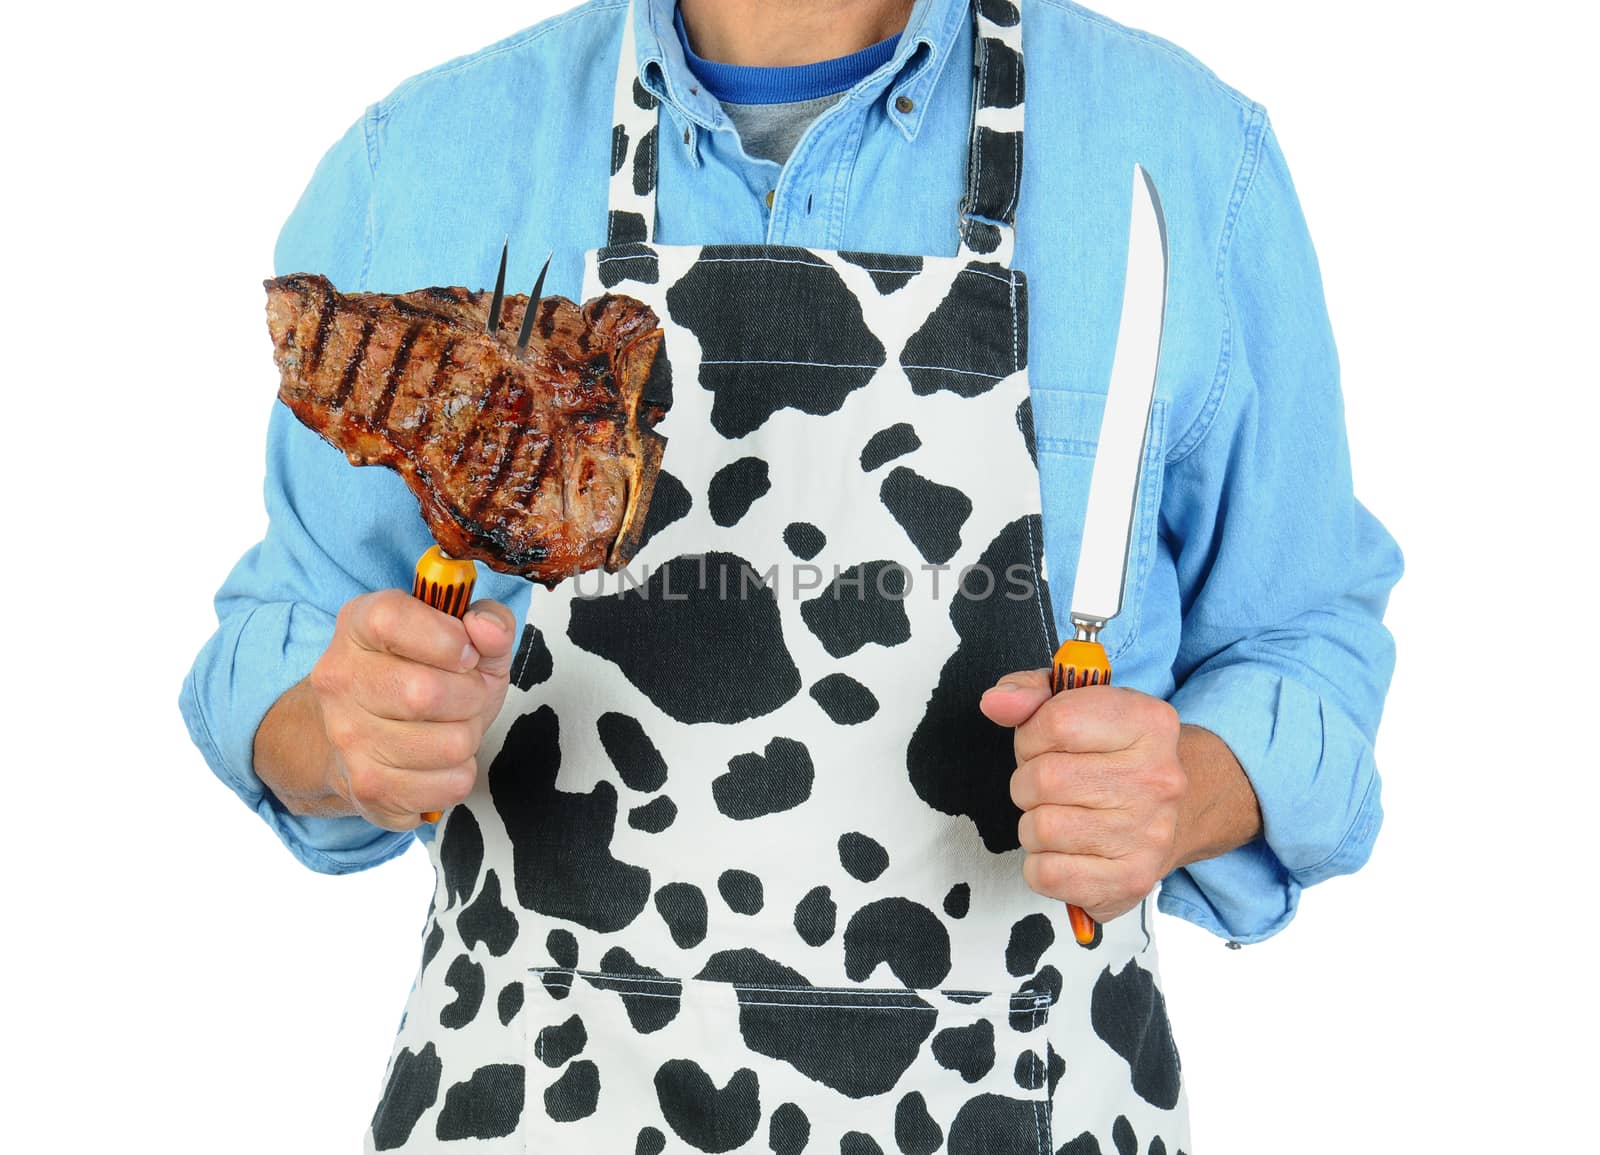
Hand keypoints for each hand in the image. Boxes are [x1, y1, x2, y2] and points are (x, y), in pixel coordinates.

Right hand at [307, 589, 514, 829]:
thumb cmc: (424, 677)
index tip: (465, 655)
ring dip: (468, 736)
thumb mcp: (465, 639)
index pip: (391, 621)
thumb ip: (489, 622)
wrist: (367, 737)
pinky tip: (439, 760)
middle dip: (470, 696)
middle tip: (465, 696)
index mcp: (357, 626)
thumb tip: (487, 629)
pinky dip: (462, 772)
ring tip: (449, 726)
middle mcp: (340, 680)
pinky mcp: (369, 788)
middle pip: (425, 693)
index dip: (447, 639)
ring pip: (450, 745)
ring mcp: (348, 739)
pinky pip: (452, 784)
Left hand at [980, 669, 1185, 923]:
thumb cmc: (1112, 755)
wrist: (1177, 811)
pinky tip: (1066, 850)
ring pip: (1039, 829)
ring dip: (1033, 824)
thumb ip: (1031, 693)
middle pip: (1043, 779)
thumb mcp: (1078, 704)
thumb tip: (996, 702)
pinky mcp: (1131, 879)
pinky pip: (1046, 874)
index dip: (1030, 735)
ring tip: (1060, 816)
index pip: (1056, 722)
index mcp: (1148, 722)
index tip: (1042, 744)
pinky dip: (1041, 864)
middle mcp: (1157, 777)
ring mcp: (1147, 833)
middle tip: (1049, 786)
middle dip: (1027, 782)